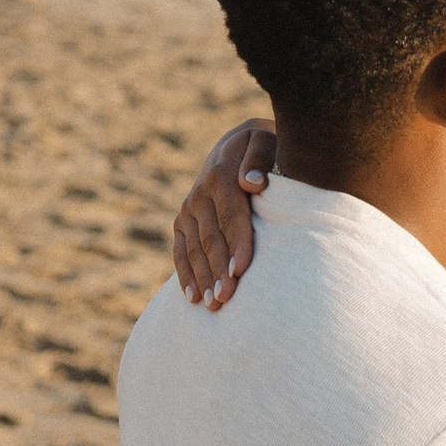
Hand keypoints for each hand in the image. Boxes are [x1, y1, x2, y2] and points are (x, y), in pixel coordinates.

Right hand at [171, 119, 274, 306]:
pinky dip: (185, 274)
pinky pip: (180, 250)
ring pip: (194, 249)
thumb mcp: (265, 140)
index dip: (237, 245)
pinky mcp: (182, 221)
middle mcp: (200, 193)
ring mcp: (188, 208)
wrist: (238, 143)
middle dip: (219, 271)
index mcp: (221, 175)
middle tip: (226, 299)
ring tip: (213, 306)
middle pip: (211, 239)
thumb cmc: (265, 146)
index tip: (241, 271)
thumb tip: (252, 184)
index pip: (232, 217)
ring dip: (203, 278)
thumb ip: (260, 157)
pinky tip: (192, 298)